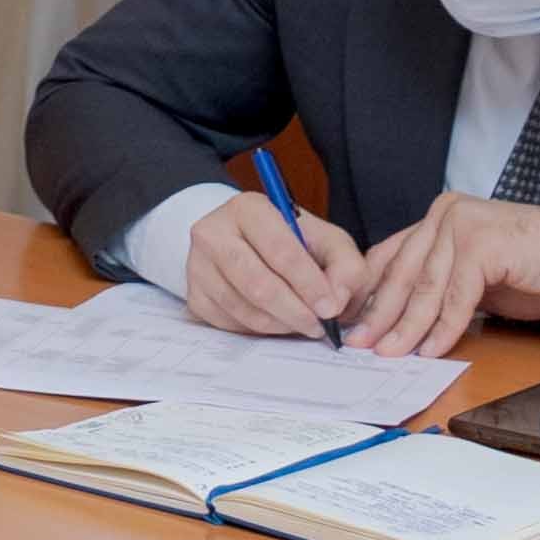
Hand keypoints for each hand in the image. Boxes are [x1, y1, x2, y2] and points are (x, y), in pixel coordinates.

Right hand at [173, 193, 371, 337]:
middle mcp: (213, 232)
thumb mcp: (328, 241)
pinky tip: (275, 321)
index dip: (309, 284)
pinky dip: (257, 330)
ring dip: (279, 325)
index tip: (330, 309)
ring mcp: (197, 265)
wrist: (247, 242)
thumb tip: (335, 303)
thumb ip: (346, 268)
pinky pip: (227, 324)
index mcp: (249, 208)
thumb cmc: (292, 241)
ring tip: (301, 324)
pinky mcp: (193, 295)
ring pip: (242, 309)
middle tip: (318, 327)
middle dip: (294, 312)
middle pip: (256, 284)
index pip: (280, 250)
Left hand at [339, 192, 539, 358]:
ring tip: (390, 353)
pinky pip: (456, 297)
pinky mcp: (482, 245)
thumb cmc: (532, 267)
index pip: (389, 254)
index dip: (368, 291)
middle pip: (402, 272)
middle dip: (378, 313)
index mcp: (439, 216)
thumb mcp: (472, 274)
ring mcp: (463, 226)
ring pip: (425, 287)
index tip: (352, 322)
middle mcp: (445, 214)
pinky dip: (443, 328)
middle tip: (359, 344)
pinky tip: (433, 350)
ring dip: (406, 327)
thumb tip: (397, 316)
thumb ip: (438, 283)